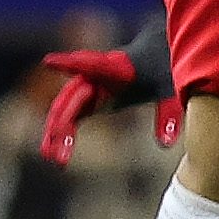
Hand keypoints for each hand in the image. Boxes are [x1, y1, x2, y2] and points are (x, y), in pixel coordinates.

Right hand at [35, 48, 181, 163]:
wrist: (153, 59)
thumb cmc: (161, 72)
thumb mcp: (170, 93)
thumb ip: (167, 116)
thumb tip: (167, 143)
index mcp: (117, 69)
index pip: (93, 65)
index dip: (72, 63)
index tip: (48, 61)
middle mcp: (96, 77)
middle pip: (72, 98)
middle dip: (61, 123)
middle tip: (55, 152)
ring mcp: (89, 88)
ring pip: (65, 109)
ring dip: (56, 132)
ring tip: (52, 158)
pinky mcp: (88, 100)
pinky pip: (70, 117)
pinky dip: (63, 135)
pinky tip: (57, 156)